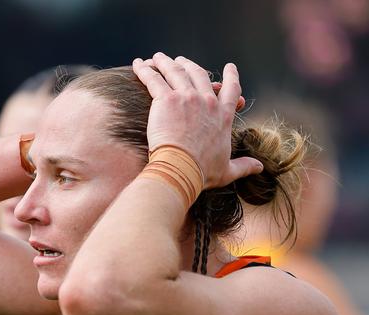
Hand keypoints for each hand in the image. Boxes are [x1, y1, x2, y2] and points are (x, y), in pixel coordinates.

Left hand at [132, 53, 262, 189]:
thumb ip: (243, 166)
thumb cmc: (202, 171)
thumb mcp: (227, 170)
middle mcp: (207, 101)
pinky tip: (138, 64)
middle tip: (182, 60)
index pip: (231, 90)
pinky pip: (153, 78)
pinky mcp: (166, 99)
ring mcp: (186, 97)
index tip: (230, 67)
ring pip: (175, 72)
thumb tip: (260, 167)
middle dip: (190, 64)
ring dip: (165, 62)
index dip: (231, 76)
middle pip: (199, 74)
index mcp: (223, 116)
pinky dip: (145, 70)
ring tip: (158, 58)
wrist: (181, 168)